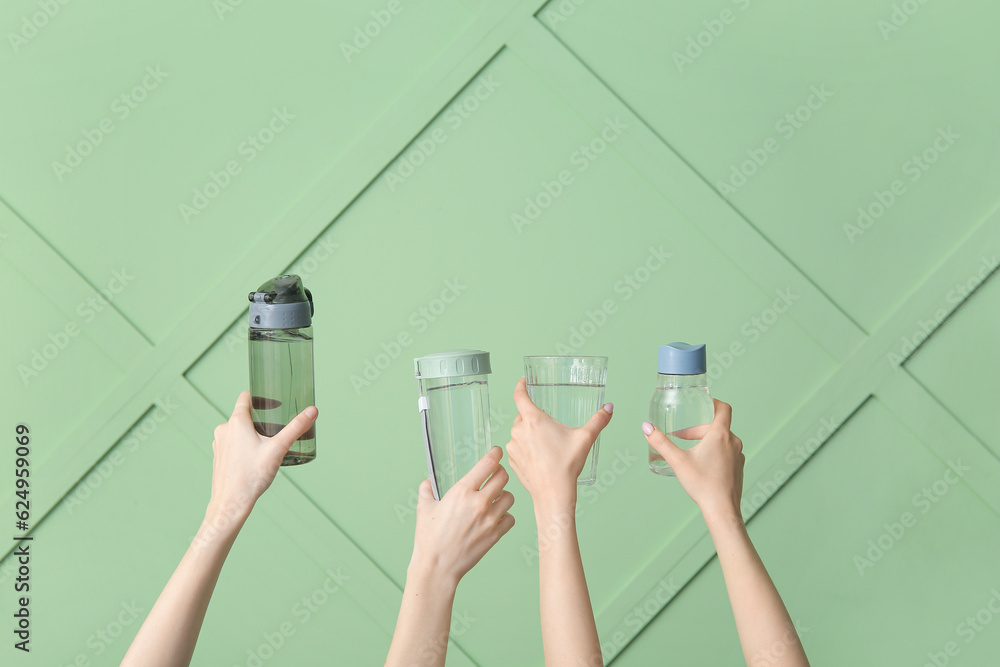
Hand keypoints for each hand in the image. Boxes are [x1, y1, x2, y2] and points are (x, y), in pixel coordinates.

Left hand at [207, 390, 317, 522]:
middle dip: (260, 418)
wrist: (231, 504)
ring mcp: (219, 444)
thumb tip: (312, 411)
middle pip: (243, 415)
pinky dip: (244, 445)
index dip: (259, 396)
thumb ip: (296, 428)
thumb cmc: (252, 476)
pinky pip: (232, 444)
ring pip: (237, 430)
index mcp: (236, 422)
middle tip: (277, 426)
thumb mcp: (278, 448)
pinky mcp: (218, 457)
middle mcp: (224, 429)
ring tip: (268, 443)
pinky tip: (255, 457)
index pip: (245, 397)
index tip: (272, 401)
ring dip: (251, 432)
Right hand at [409, 446, 514, 585]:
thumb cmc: (428, 538)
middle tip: (495, 476)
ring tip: (494, 499)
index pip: (488, 464)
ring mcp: (490, 519)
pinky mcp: (496, 535)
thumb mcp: (423, 509)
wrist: (437, 567)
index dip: (495, 454)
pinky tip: (495, 517)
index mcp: (462, 491)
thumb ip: (427, 490)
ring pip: (510, 497)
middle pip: (503, 477)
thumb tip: (428, 482)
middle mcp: (479, 502)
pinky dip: (505, 516)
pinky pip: (510, 518)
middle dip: (500, 474)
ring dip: (503, 495)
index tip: (496, 452)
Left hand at [507, 377, 612, 510]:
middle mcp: (519, 430)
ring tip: (547, 444)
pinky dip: (525, 447)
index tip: (523, 381)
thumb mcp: (585, 439)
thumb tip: (609, 408)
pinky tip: (539, 456)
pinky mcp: (512, 460)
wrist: (553, 493)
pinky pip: (517, 447)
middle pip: (522, 414)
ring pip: (519, 431)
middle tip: (549, 425)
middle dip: (533, 416)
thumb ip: (598, 420)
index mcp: (534, 420)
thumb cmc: (567, 465)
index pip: (519, 395)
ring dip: (529, 432)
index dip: (520, 385)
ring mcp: (513, 446)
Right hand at [643, 399, 743, 520]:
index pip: (723, 408)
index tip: (703, 404)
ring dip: (707, 440)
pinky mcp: (739, 467)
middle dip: (698, 429)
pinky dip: (715, 452)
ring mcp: (738, 455)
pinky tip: (703, 465)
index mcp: (721, 435)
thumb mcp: (677, 461)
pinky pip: (727, 452)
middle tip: (681, 437)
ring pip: (722, 439)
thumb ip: (660, 442)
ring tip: (691, 451)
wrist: (722, 509)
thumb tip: (646, 426)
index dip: (713, 402)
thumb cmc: (702, 484)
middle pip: (717, 426)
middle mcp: (733, 442)